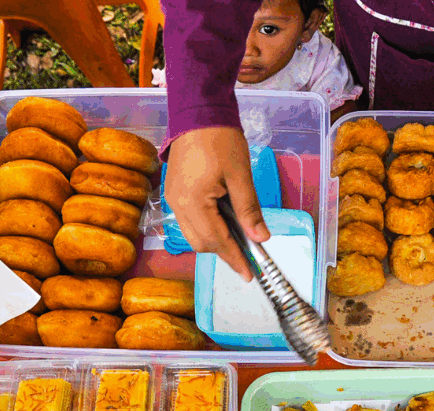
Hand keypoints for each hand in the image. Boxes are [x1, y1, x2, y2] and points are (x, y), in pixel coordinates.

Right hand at [165, 127, 268, 281]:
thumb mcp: (241, 176)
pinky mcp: (173, 191)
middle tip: (248, 257)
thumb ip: (249, 210)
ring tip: (238, 240)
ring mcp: (171, 198)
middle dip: (224, 253)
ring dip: (215, 241)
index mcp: (193, 201)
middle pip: (201, 243)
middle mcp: (176, 204)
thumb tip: (261, 239)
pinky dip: (206, 228)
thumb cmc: (221, 139)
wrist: (197, 112)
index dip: (234, 259)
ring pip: (193, 234)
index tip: (249, 275)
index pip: (217, 241)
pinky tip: (224, 223)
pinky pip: (188, 221)